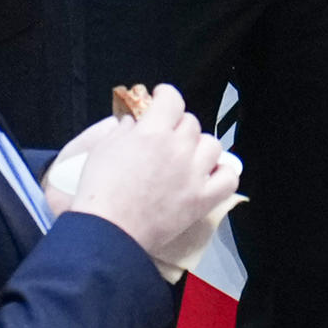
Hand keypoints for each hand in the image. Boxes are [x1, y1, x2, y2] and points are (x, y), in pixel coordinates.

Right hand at [61, 83, 238, 277]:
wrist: (109, 231)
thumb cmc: (100, 191)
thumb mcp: (102, 149)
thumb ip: (121, 130)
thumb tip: (133, 123)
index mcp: (153, 132)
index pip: (172, 99)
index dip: (166, 95)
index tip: (161, 99)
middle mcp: (178, 148)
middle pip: (190, 123)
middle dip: (177, 126)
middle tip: (165, 137)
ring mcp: (194, 174)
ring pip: (211, 145)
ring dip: (199, 147)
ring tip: (186, 156)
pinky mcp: (202, 199)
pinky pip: (228, 178)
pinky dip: (222, 173)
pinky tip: (210, 174)